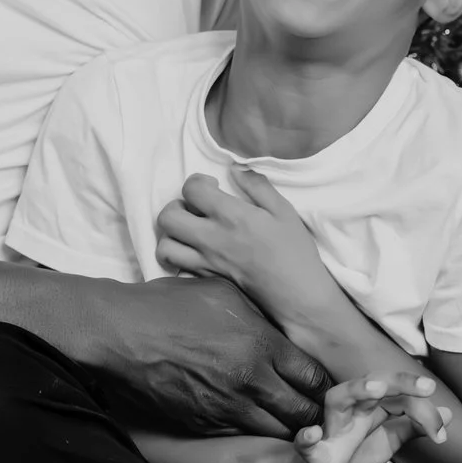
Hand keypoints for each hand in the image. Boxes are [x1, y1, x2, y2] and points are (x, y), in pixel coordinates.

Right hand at [78, 276, 329, 438]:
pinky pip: (241, 437)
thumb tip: (284, 331)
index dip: (326, 386)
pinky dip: (253, 434)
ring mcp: (226, 408)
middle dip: (315, 415)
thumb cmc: (170, 306)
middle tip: (318, 413)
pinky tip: (254, 423)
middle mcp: (251, 381)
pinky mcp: (203, 425)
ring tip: (291, 423)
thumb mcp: (226, 293)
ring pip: (276, 432)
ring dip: (287, 429)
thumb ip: (261, 316)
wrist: (120, 333)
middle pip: (303, 413)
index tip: (328, 389)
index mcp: (262, 344)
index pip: (315, 377)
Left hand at [156, 171, 346, 323]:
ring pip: (165, 246)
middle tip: (195, 207)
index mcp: (231, 216)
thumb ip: (258, 186)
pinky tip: (194, 250)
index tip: (212, 186)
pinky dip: (178, 256)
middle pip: (168, 217)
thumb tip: (236, 169)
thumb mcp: (283, 210)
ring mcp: (205, 261)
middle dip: (176, 205)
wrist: (296, 294)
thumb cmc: (294, 251)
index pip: (192, 189)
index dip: (197, 181)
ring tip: (189, 230)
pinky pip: (177, 266)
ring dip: (171, 234)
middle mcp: (211, 238)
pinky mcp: (206, 278)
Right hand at [279, 374, 451, 462]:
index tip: (441, 433)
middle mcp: (351, 410)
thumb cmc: (354, 454)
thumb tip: (448, 414)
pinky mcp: (311, 452)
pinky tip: (313, 434)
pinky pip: (306, 442)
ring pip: (337, 399)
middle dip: (398, 382)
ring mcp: (330, 428)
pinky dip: (308, 437)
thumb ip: (415, 427)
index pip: (400, 396)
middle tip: (426, 386)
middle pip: (371, 384)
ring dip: (355, 391)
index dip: (423, 411)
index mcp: (371, 406)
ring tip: (377, 390)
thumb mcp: (389, 440)